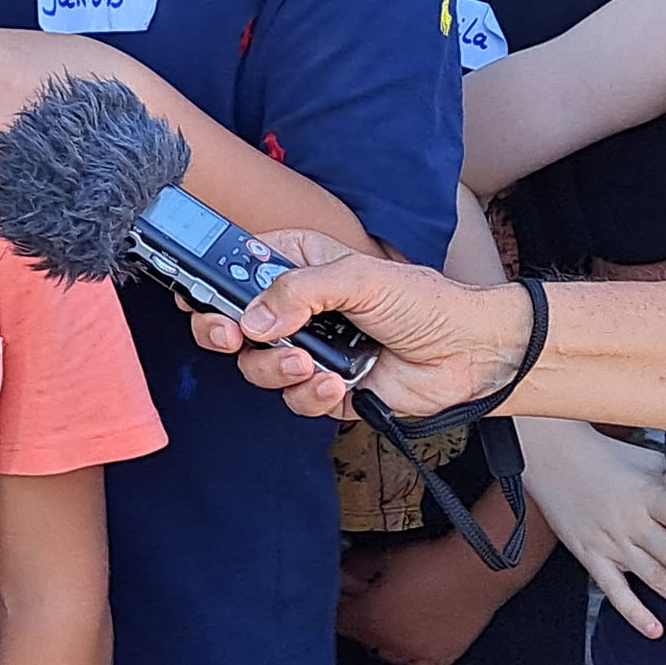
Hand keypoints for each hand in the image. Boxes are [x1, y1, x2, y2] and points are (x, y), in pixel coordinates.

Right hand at [183, 242, 538, 420]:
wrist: (469, 355)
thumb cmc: (423, 301)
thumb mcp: (359, 275)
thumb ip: (299, 290)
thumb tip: (253, 318)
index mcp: (298, 266)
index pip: (235, 267)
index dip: (208, 280)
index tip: (196, 293)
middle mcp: (295, 309)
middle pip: (229, 321)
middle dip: (221, 331)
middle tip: (233, 336)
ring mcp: (308, 350)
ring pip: (256, 365)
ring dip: (275, 367)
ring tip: (308, 363)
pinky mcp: (325, 389)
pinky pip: (295, 398)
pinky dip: (310, 394)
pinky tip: (337, 383)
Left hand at [336, 526, 517, 664]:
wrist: (477, 570)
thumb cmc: (428, 560)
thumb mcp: (383, 557)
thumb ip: (355, 569)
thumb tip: (339, 572)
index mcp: (369, 620)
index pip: (337, 621)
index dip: (335, 605)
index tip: (337, 593)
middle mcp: (388, 645)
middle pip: (360, 637)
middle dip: (358, 617)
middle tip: (365, 595)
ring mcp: (416, 656)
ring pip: (386, 653)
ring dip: (382, 636)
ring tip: (390, 613)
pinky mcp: (443, 659)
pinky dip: (411, 658)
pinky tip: (413, 640)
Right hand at [520, 416, 665, 639]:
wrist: (550, 456)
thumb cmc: (606, 457)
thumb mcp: (649, 462)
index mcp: (649, 493)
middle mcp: (631, 521)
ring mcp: (610, 542)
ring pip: (654, 578)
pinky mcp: (591, 556)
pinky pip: (614, 590)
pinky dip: (634, 611)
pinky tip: (656, 630)